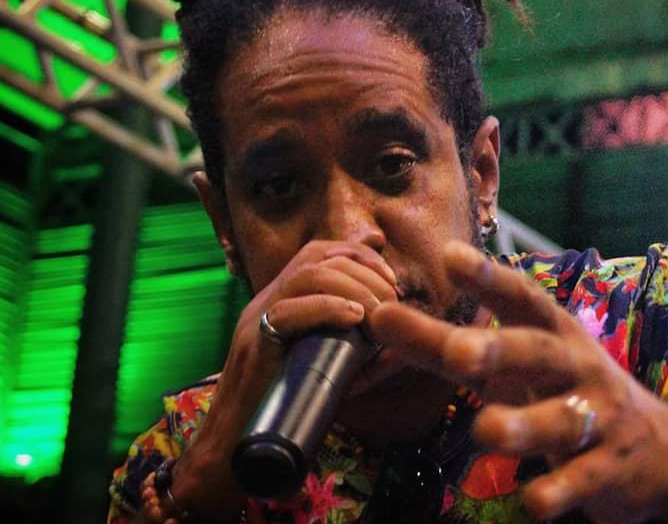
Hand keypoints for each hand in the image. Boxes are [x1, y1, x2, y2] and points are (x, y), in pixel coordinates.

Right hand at [172, 241, 396, 518]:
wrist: (238, 447)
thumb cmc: (287, 410)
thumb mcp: (326, 366)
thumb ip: (354, 347)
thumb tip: (397, 340)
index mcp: (282, 299)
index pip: (319, 252)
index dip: (360, 256)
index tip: (390, 280)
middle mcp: (267, 300)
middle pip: (317, 257)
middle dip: (363, 271)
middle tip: (391, 299)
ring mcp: (256, 318)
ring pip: (306, 275)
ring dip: (352, 286)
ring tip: (377, 311)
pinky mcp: (253, 344)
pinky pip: (287, 311)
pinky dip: (328, 308)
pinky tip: (355, 318)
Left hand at [370, 241, 667, 523]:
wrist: (661, 451)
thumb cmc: (565, 390)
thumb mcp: (512, 363)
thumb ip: (445, 344)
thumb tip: (379, 318)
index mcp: (551, 332)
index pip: (518, 297)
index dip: (487, 277)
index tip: (449, 256)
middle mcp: (576, 366)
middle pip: (539, 353)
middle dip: (501, 349)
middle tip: (457, 352)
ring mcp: (597, 418)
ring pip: (561, 419)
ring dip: (525, 425)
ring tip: (486, 430)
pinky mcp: (608, 470)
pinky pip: (580, 481)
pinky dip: (556, 491)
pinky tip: (532, 501)